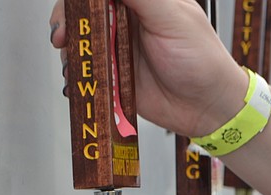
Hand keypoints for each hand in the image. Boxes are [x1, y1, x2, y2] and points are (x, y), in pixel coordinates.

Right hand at [49, 0, 247, 137]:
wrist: (207, 108)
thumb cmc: (202, 59)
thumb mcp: (172, 17)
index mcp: (143, 0)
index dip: (82, 0)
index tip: (74, 8)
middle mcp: (127, 20)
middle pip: (84, 11)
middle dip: (68, 20)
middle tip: (63, 35)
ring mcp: (118, 48)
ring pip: (80, 39)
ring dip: (70, 48)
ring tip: (73, 59)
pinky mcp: (113, 75)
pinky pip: (86, 69)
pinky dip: (77, 71)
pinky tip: (78, 76)